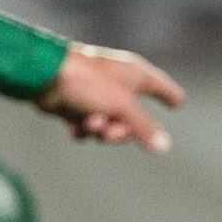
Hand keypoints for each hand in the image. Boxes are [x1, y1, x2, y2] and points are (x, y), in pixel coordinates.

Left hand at [43, 44, 185, 151]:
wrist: (44, 76)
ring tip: (88, 122)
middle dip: (121, 130)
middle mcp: (118, 83)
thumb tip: (164, 147)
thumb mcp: (122, 107)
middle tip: (109, 131)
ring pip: (109, 125)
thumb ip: (144, 128)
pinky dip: (83, 129)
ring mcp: (97, 94)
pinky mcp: (77, 103)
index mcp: (135, 75)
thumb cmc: (88, 83)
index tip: (178, 102)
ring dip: (99, 129)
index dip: (170, 95)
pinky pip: (88, 126)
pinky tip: (74, 126)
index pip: (160, 86)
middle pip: (133, 118)